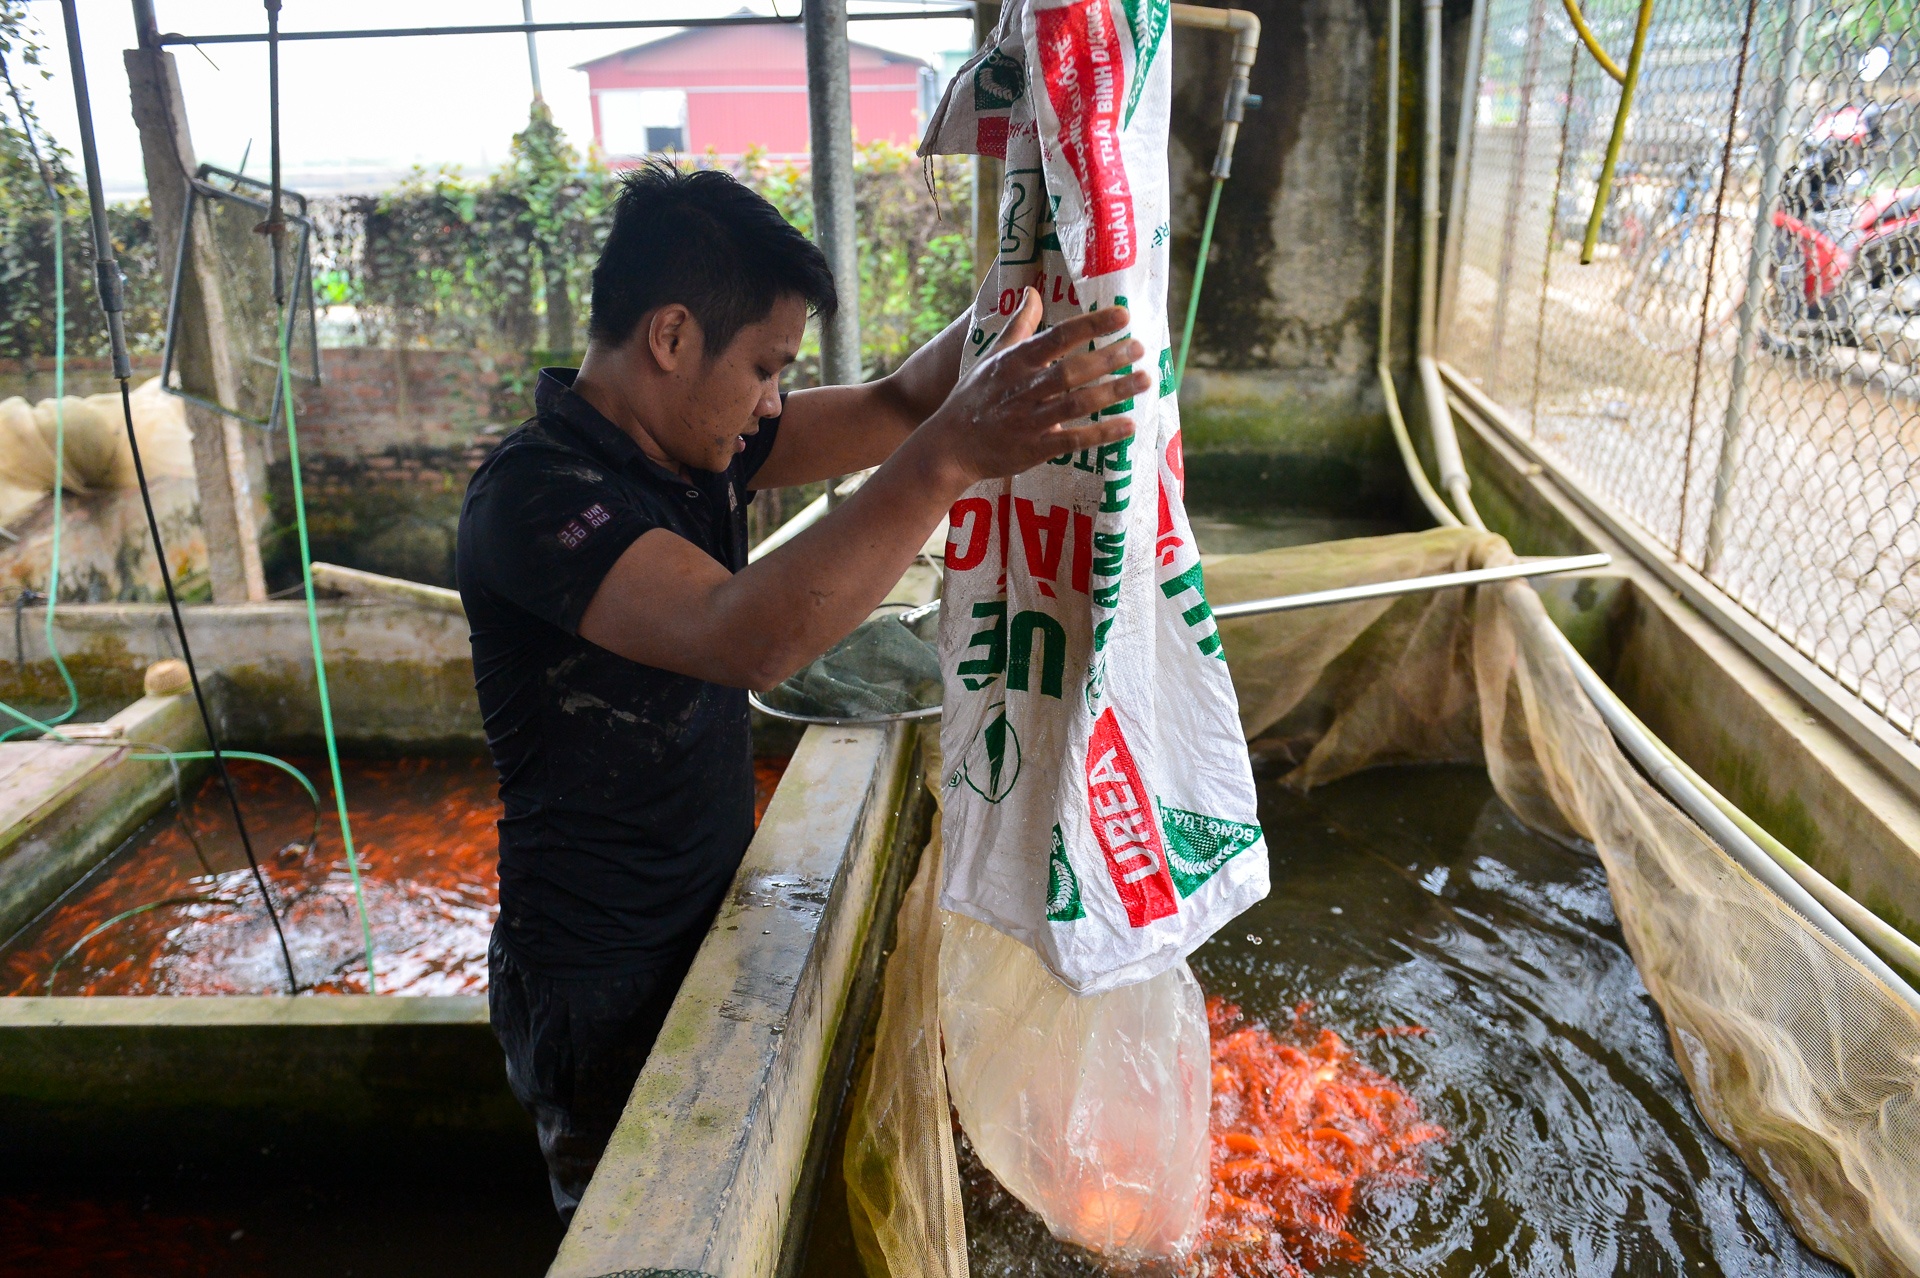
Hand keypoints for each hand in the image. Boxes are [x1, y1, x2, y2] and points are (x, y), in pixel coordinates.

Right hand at [919, 289, 1148, 488]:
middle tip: (1141, 347)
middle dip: (1108, 358)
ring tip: (1144, 379)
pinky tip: (1128, 425)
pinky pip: (1073, 440)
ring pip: (1077, 403)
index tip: (1122, 315)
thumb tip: (1032, 291)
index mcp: (1014, 362)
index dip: (1090, 325)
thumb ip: (1018, 326)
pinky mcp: (1034, 449)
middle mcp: (1022, 389)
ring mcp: (1029, 420)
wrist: (948, 446)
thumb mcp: (991, 357)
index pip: (1057, 338)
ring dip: (1113, 391)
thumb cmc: (973, 397)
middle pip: (1072, 370)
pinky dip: (1101, 433)